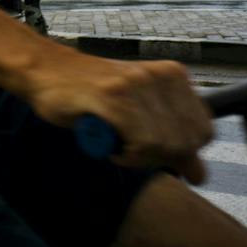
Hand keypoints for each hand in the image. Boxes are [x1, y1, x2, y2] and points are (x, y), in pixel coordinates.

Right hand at [22, 50, 211, 182]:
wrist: (43, 71)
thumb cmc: (87, 92)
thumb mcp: (138, 112)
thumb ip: (171, 139)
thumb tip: (200, 175)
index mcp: (173, 76)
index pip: (204, 132)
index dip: (178, 151)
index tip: (149, 146)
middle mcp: (160, 76)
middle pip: (186, 143)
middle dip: (159, 156)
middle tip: (129, 147)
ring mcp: (137, 84)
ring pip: (165, 145)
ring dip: (138, 157)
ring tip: (116, 143)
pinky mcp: (114, 96)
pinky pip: (142, 144)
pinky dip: (126, 155)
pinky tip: (108, 146)